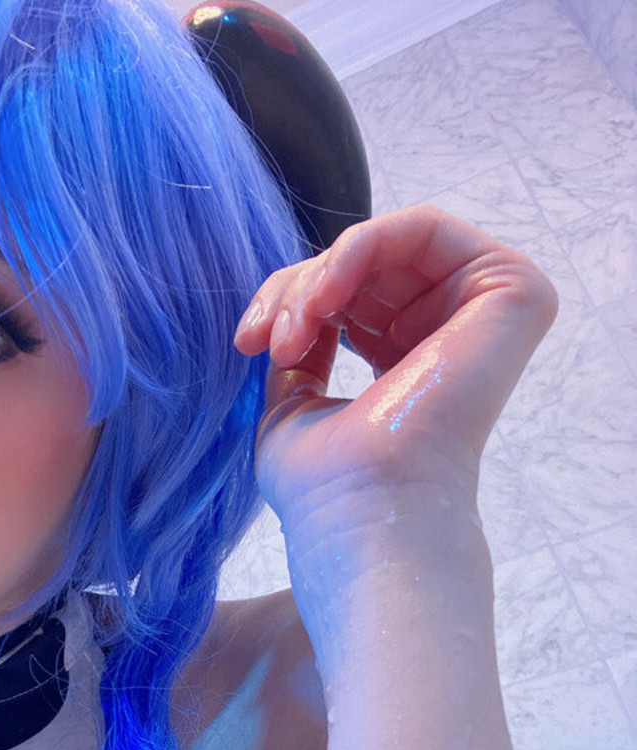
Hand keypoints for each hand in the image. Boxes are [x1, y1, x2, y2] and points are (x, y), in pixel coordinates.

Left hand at [234, 205, 558, 553]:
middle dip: (298, 290)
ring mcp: (484, 315)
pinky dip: (360, 249)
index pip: (349, 296)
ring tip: (291, 333)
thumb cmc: (326, 486)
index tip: (247, 343)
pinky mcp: (511, 293)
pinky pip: (424, 228)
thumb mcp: (292, 402)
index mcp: (408, 362)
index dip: (291, 302)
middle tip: (266, 340)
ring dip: (319, 277)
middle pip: (363, 268)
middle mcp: (449, 336)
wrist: (363, 512)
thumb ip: (304, 344)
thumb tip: (301, 302)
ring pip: (385, 245)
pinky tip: (324, 299)